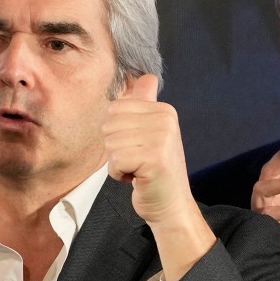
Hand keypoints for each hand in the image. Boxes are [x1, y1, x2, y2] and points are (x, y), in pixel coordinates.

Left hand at [105, 74, 215, 280]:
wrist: (171, 204)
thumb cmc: (153, 169)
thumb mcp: (151, 131)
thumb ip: (145, 103)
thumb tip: (142, 76)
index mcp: (164, 110)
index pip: (114, 108)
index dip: (118, 132)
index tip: (139, 144)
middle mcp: (165, 119)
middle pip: (109, 124)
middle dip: (116, 147)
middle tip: (138, 159)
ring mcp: (161, 138)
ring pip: (110, 142)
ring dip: (118, 161)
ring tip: (139, 168)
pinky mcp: (154, 159)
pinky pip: (115, 161)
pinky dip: (119, 174)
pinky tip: (138, 178)